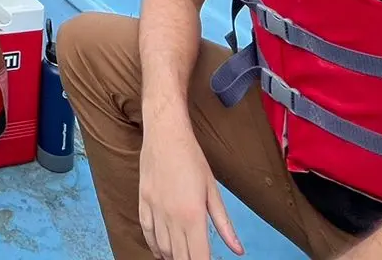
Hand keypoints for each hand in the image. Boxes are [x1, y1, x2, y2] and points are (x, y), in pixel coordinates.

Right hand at [137, 130, 241, 259]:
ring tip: (183, 257)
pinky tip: (162, 252)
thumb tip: (238, 250)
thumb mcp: (213, 191)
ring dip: (173, 258)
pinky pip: (146, 233)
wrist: (165, 134)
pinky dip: (154, 247)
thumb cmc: (191, 159)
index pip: (198, 256)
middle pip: (180, 257)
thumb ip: (224, 224)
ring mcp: (155, 210)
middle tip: (197, 259)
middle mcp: (172, 217)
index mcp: (193, 215)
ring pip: (163, 248)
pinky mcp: (143, 203)